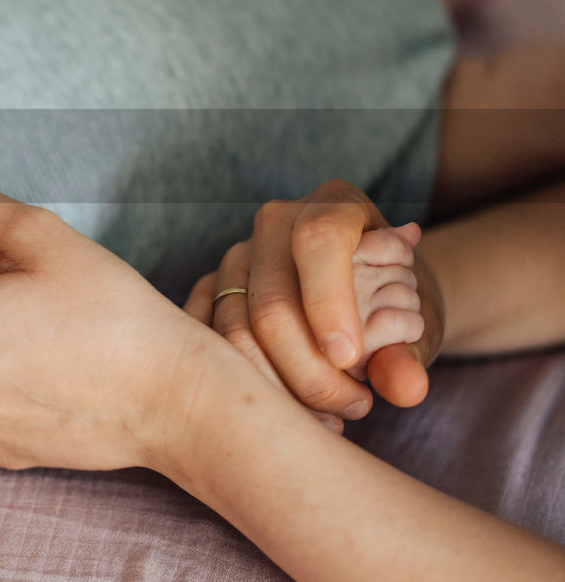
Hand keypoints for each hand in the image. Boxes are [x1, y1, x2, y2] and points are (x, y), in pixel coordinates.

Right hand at [184, 180, 442, 420]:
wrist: (370, 299)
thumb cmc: (397, 305)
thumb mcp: (416, 323)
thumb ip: (409, 351)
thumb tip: (405, 388)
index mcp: (334, 205)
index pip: (321, 240)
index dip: (330, 299)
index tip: (350, 358)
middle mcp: (276, 223)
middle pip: (271, 301)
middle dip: (310, 371)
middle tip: (356, 407)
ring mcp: (237, 257)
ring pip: (235, 331)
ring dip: (281, 390)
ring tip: (331, 420)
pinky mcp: (211, 291)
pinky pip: (211, 344)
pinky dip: (246, 388)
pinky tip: (290, 417)